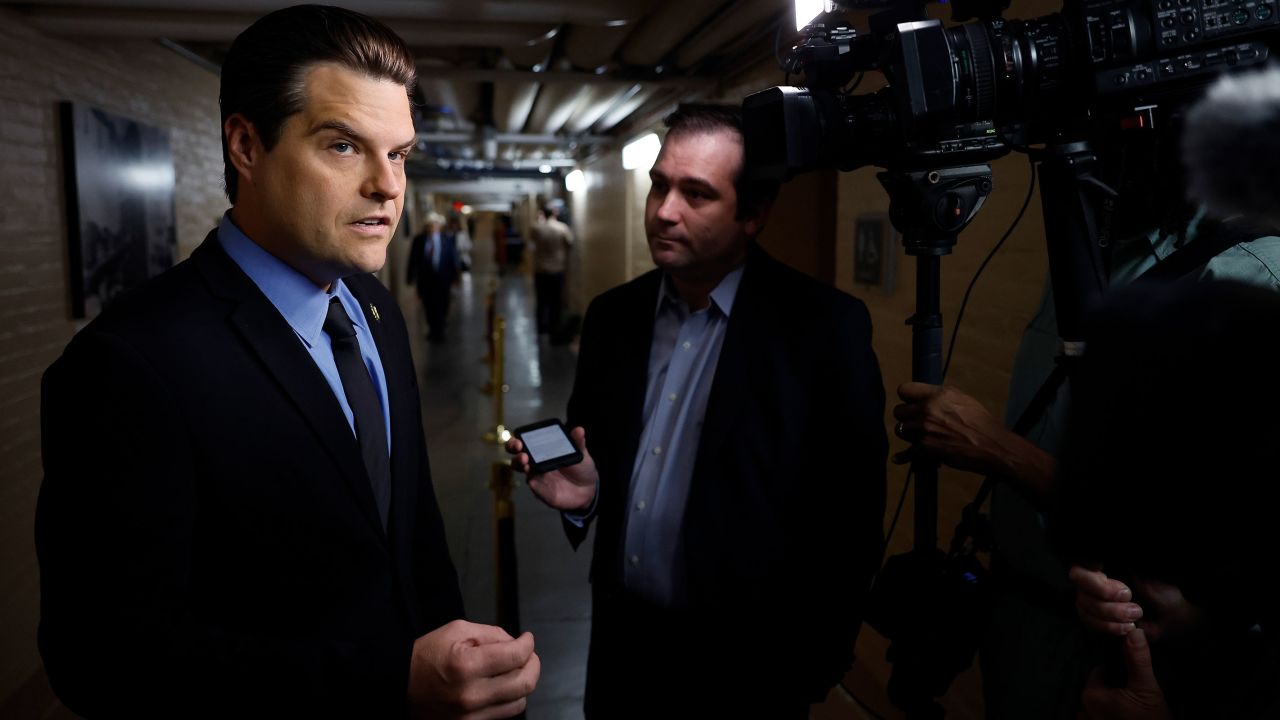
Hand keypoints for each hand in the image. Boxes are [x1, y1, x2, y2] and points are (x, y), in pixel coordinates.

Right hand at [408, 620, 539, 719]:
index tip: (527, 639)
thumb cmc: (427, 655)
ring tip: (513, 670)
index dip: (528, 644)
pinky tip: (501, 686)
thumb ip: (491, 634)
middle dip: (533, 664)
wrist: (399, 685)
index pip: (516, 656)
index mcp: (466, 666)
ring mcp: (471, 716)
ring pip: (519, 703)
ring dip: (522, 683)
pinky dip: (509, 699)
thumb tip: (515, 643)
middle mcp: (471, 695)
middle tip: (528, 655)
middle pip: (525, 683)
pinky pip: (504, 715)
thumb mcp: (457, 630)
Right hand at [506, 426, 597, 512]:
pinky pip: (533, 485)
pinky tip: (535, 481)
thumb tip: (579, 430)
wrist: (587, 490)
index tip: (520, 437)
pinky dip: (533, 482)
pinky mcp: (540, 489)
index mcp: (542, 449)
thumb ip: (578, 443)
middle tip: (519, 447)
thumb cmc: (580, 468)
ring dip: (519, 463)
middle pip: (517, 452)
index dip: (518, 437)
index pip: (525, 440)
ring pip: (520, 468)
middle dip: (513, 447)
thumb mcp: (580, 453)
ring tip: (526, 462)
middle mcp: (535, 461)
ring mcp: (536, 475)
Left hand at [893, 382, 1055, 502]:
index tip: (909, 402)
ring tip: (919, 437)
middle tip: (915, 422)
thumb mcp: (963, 399)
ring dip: (908, 434)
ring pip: (901, 430)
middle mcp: (928, 409)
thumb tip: (924, 396)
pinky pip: (907, 452)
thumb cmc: (981, 423)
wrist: (992, 447)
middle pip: (899, 411)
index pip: (905, 389)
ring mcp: (925, 429)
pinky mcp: (926, 448)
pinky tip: (897, 458)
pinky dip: (903, 457)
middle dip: (906, 417)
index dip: (906, 397)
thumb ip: (940, 396)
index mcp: (938, 395)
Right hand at [1069, 567, 1202, 643]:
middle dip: (1103, 592)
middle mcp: (1094, 577)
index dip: (1086, 564)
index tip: (1100, 569)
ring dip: (1110, 613)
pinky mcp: (1093, 617)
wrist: (1169, 618)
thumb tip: (1104, 557)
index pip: (1083, 559)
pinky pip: (1088, 621)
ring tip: (1135, 615)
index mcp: (1106, 564)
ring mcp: (1090, 597)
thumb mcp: (1148, 572)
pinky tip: (1127, 626)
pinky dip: (1108, 626)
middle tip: (1129, 597)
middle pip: (1079, 579)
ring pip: (1083, 603)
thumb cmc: (1161, 591)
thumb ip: (1128, 565)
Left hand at [1080, 628, 1171, 719]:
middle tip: (1130, 698)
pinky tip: (1121, 717)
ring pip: (1093, 707)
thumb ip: (1138, 661)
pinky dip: (1103, 716)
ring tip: (1127, 710)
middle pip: (1095, 690)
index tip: (1129, 681)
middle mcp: (1083, 711)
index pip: (1098, 672)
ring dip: (1106, 706)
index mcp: (1091, 696)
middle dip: (1111, 690)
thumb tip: (1133, 630)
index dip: (1115, 673)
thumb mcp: (1148, 689)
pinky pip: (1094, 719)